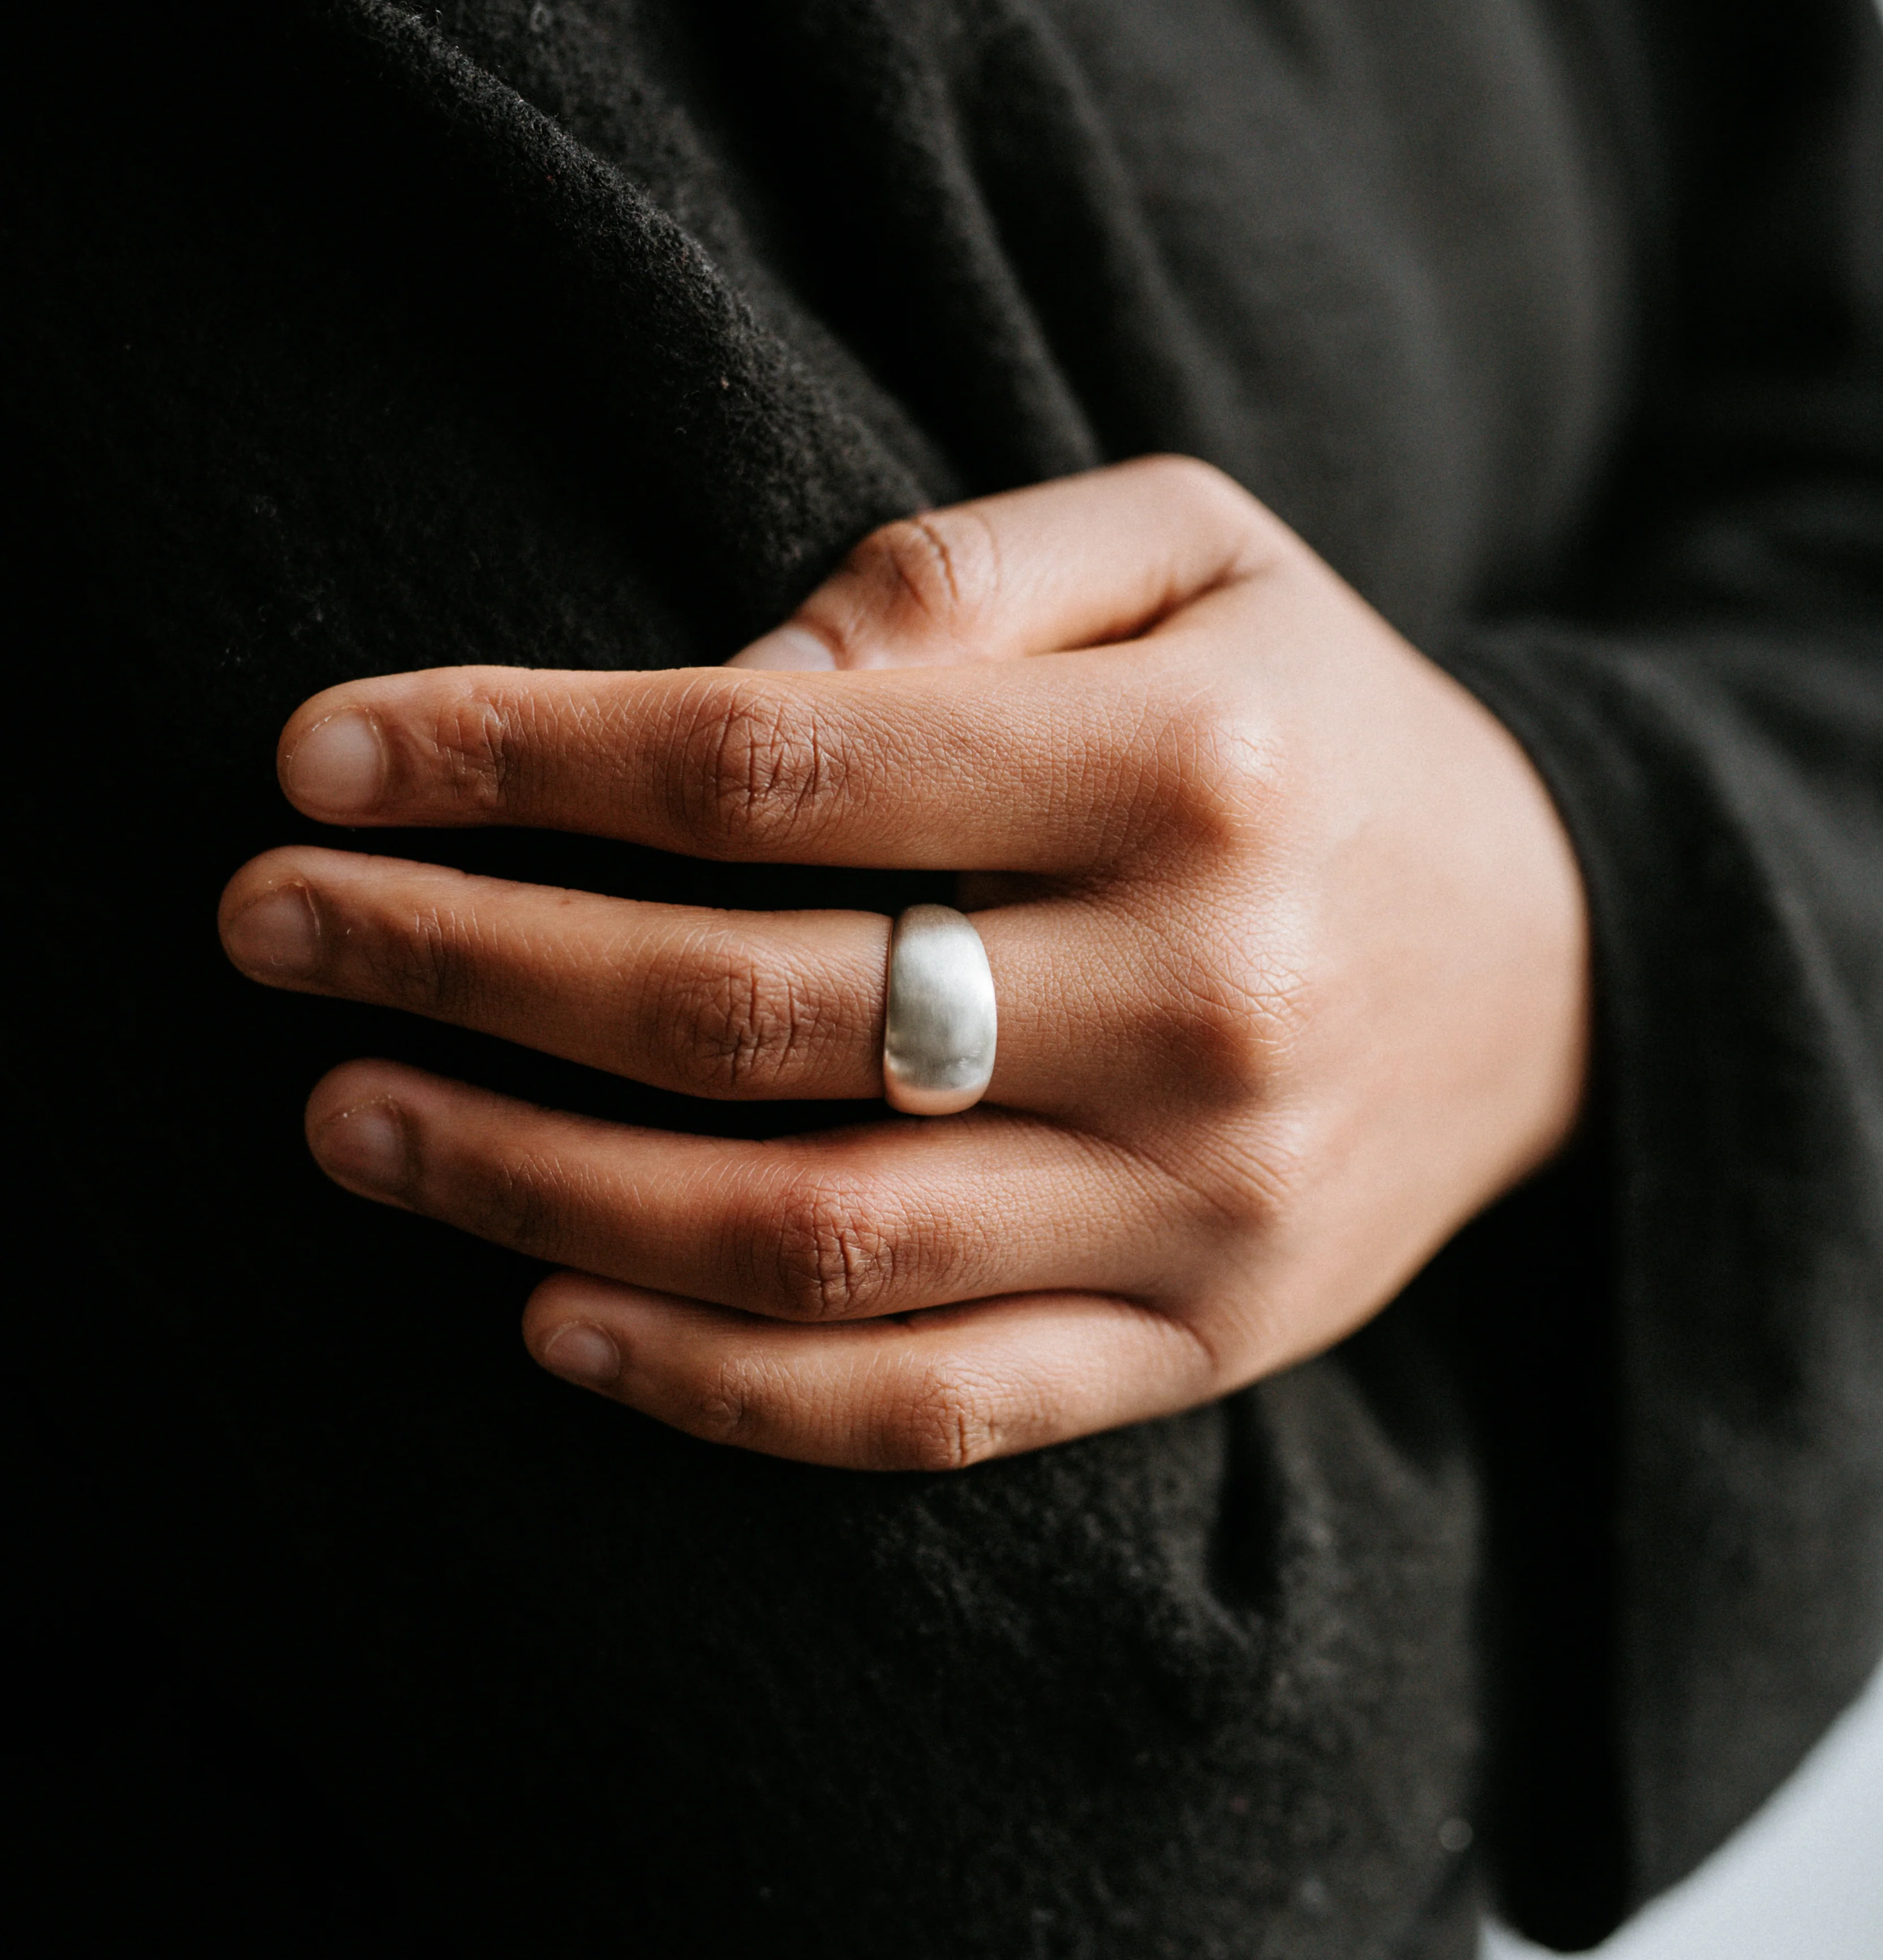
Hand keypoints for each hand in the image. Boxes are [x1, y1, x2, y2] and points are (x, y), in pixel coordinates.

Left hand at [219, 458, 1588, 1468]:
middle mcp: (1204, 998)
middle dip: (466, 964)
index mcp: (1196, 767)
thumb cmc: (1315, 725)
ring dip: (532, 1187)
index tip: (320, 755)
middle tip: (265, 928)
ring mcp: (1203, 1205)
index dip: (517, 758)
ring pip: (808, 1237)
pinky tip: (543, 1318)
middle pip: (753, 1008)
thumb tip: (718, 674)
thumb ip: (962, 573)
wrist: (1559, 964)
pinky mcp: (1197, 1343)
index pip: (775, 767)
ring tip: (348, 1121)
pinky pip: (927, 1408)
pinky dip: (715, 1390)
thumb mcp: (1199, 551)